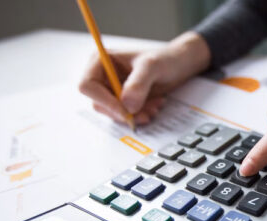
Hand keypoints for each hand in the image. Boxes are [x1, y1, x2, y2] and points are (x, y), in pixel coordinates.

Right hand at [79, 31, 209, 124]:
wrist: (179, 65)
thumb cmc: (165, 59)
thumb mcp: (152, 67)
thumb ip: (139, 83)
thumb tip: (126, 105)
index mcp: (101, 61)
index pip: (88, 86)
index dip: (105, 101)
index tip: (126, 111)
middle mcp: (103, 76)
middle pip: (100, 103)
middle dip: (124, 111)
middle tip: (147, 113)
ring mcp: (112, 90)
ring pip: (114, 113)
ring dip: (135, 115)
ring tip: (155, 106)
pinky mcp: (124, 101)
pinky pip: (126, 115)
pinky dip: (140, 115)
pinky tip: (155, 106)